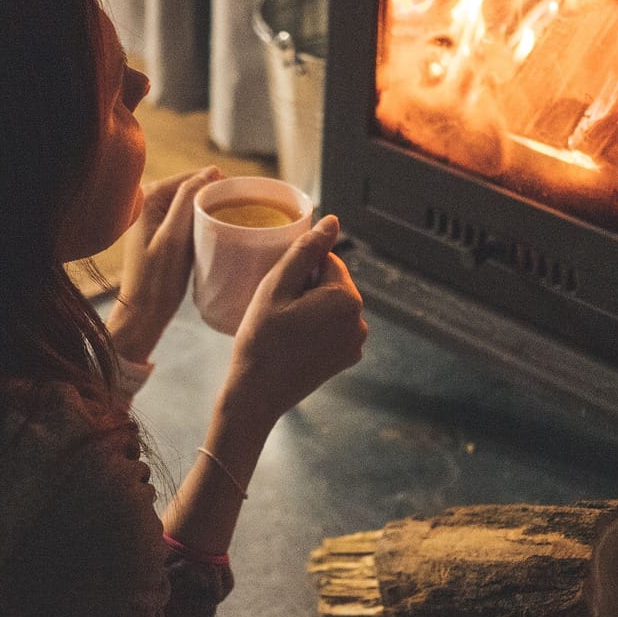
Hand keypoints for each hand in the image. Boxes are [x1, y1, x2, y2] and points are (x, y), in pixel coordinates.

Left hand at [107, 167, 221, 363]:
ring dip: (208, 210)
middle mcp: (146, 202)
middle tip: (240, 210)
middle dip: (213, 197)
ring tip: (231, 220)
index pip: (189, 178)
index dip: (216, 184)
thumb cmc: (158, 278)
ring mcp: (152, 217)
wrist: (144, 312)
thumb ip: (188, 199)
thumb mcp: (175, 236)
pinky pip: (185, 218)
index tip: (243, 196)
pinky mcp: (159, 233)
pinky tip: (215, 231)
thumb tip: (210, 171)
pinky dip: (200, 222)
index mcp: (148, 197)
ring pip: (189, 204)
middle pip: (190, 189)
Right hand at [221, 215, 367, 423]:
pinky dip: (317, 328)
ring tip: (285, 327)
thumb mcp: (276, 287)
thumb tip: (332, 222)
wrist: (257, 394)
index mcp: (346, 298)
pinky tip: (294, 342)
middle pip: (332, 283)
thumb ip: (306, 250)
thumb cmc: (261, 339)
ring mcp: (355, 342)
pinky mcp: (347, 358)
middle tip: (278, 311)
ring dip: (311, 307)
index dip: (299, 271)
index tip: (279, 292)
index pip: (326, 260)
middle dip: (308, 288)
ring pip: (332, 305)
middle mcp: (360, 320)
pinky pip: (333, 328)